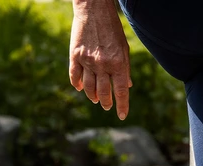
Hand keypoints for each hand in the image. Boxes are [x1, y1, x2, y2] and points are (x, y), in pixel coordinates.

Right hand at [69, 0, 131, 119]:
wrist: (94, 11)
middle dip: (106, 102)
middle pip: (104, 92)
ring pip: (88, 87)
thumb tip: (128, 86)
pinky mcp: (75, 55)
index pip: (121, 91)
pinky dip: (77, 85)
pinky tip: (80, 88)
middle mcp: (103, 65)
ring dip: (92, 96)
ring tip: (95, 100)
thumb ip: (125, 69)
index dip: (122, 106)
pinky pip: (74, 76)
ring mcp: (87, 61)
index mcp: (119, 64)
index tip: (122, 116)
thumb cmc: (113, 30)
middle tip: (106, 106)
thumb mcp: (124, 49)